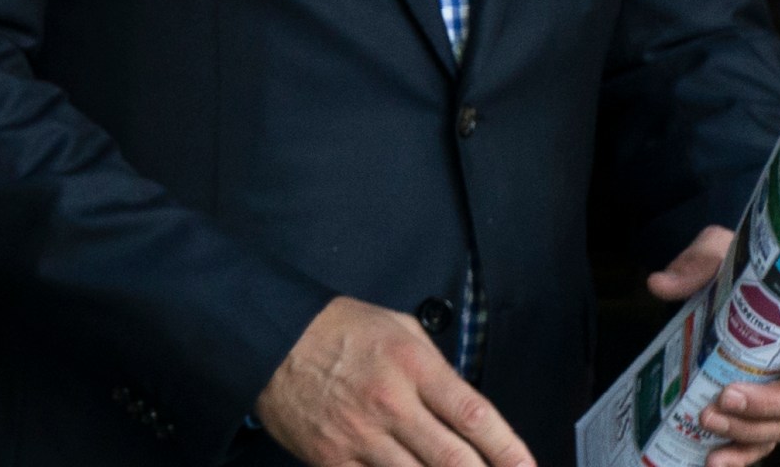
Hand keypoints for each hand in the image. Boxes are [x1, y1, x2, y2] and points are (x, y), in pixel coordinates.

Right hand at [256, 297, 534, 466]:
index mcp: (412, 364)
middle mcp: (390, 402)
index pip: (475, 417)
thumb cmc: (333, 328)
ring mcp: (361, 435)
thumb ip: (437, 368)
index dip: (511, 451)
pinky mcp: (333, 457)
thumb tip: (467, 410)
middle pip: (456, 460)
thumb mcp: (397, 327)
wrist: (268, 338)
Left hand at [647, 227, 779, 466]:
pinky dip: (740, 456)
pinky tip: (714, 460)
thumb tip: (659, 285)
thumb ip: (694, 265)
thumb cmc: (725, 269)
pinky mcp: (756, 414)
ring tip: (707, 420)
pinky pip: (759, 444)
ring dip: (748, 430)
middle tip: (727, 397)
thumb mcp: (714, 252)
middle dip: (768, 403)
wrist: (708, 286)